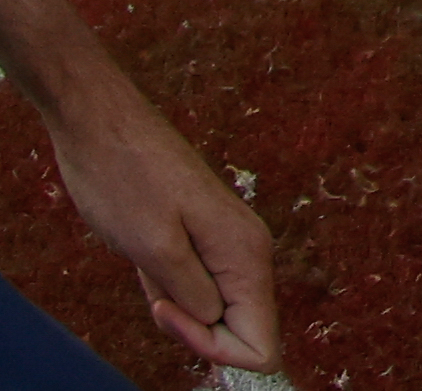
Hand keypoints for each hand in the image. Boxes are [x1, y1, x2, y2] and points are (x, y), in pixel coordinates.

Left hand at [49, 86, 280, 371]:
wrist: (105, 126)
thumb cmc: (125, 180)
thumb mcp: (152, 246)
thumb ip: (191, 292)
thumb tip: (215, 323)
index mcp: (247, 254)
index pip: (260, 341)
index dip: (214, 350)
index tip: (167, 316)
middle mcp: (249, 252)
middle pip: (241, 331)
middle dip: (194, 333)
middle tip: (153, 299)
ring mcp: (228, 247)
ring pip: (217, 314)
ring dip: (178, 313)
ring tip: (148, 272)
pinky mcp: (205, 243)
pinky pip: (199, 293)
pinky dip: (170, 295)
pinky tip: (148, 264)